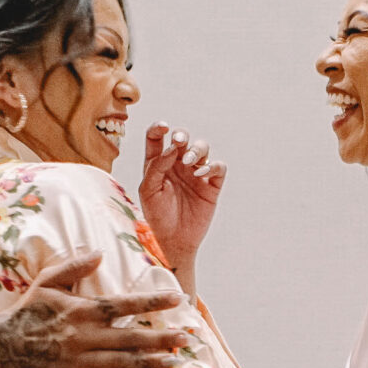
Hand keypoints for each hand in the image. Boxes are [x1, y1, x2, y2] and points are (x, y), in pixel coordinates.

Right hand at [0, 251, 186, 367]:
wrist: (2, 341)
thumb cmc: (29, 308)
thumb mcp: (48, 280)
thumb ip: (74, 266)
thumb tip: (98, 252)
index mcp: (83, 310)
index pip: (124, 305)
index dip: (152, 302)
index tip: (177, 298)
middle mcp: (84, 335)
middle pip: (129, 338)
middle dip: (160, 338)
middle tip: (186, 338)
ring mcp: (77, 359)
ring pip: (119, 362)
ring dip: (147, 363)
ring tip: (173, 362)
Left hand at [137, 124, 224, 270]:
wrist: (174, 240)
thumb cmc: (157, 215)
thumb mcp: (148, 190)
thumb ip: (157, 166)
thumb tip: (172, 147)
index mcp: (158, 163)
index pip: (156, 137)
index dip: (159, 127)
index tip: (163, 127)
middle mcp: (177, 164)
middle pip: (182, 138)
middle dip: (182, 135)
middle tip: (179, 141)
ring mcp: (195, 173)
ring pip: (202, 148)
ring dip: (196, 150)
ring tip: (190, 163)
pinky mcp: (211, 185)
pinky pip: (218, 167)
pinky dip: (212, 166)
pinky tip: (201, 174)